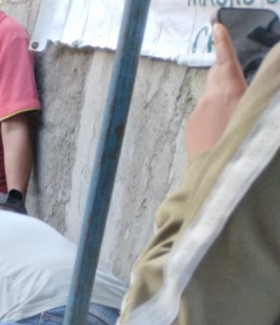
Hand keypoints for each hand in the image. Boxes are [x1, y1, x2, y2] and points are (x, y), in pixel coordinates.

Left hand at [186, 23, 246, 159]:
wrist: (216, 176)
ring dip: (221, 103)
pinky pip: (204, 116)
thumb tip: (248, 89)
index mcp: (229, 89)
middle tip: (233, 73)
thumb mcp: (254, 110)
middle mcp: (209, 98)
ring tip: (233, 121)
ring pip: (211, 100)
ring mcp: (196, 113)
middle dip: (225, 73)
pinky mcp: (190, 128)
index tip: (217, 26)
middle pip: (217, 78)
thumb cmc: (242, 141)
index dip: (222, 42)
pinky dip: (214, 119)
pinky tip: (222, 134)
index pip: (225, 59)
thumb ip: (256, 94)